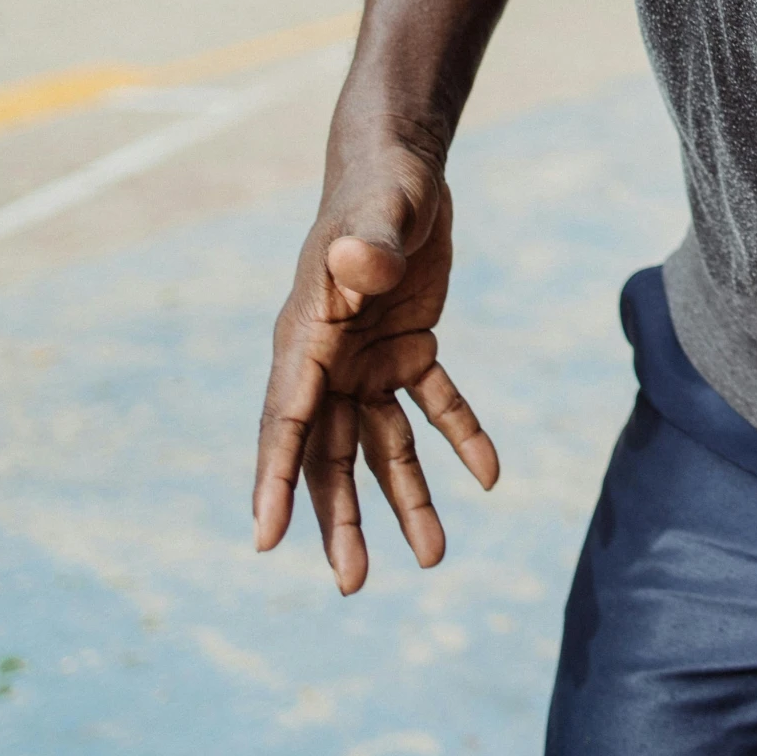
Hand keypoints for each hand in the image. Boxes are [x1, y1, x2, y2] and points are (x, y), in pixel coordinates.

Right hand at [253, 138, 498, 592]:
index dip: (275, 480)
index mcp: (306, 336)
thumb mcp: (381, 213)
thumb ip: (368, 248)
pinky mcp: (408, 348)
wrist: (403, 170)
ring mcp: (366, 359)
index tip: (266, 541)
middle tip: (354, 584)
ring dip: (406, 498)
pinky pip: (435, 405)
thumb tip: (360, 267)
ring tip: (435, 556)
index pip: (286, 420)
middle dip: (341, 519)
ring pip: (381, 445)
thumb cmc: (382, 188)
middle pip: (328, 454)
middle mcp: (328, 360)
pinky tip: (490, 477)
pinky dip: (461, 437)